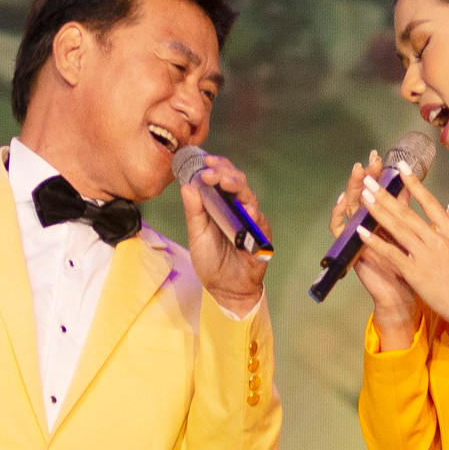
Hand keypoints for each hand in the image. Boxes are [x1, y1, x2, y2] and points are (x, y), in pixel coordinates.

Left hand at [180, 154, 270, 315]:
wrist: (224, 288)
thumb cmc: (212, 260)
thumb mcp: (197, 233)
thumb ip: (194, 210)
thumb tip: (187, 185)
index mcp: (223, 204)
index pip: (223, 177)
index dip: (216, 166)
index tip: (204, 161)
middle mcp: (239, 209)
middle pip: (238, 182)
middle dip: (225, 173)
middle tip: (211, 172)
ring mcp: (251, 222)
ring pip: (249, 197)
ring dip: (238, 187)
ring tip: (226, 182)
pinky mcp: (261, 239)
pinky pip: (260, 225)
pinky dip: (255, 217)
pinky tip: (248, 211)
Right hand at [330, 151, 419, 351]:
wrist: (403, 300)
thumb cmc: (415, 275)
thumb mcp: (421, 245)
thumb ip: (421, 222)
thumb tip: (431, 200)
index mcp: (391, 226)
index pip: (387, 195)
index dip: (387, 178)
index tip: (390, 160)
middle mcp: (373, 229)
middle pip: (368, 196)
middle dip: (369, 178)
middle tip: (370, 160)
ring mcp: (360, 238)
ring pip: (352, 207)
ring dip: (352, 189)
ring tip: (356, 172)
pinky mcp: (351, 250)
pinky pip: (338, 230)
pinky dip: (338, 216)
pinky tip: (341, 201)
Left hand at [358, 167, 448, 343]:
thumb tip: (447, 210)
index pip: (429, 202)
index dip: (414, 184)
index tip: (401, 167)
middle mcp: (437, 239)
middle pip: (407, 212)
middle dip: (386, 194)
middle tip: (370, 179)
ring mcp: (425, 255)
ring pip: (397, 228)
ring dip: (377, 210)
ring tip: (363, 196)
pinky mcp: (414, 272)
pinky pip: (390, 253)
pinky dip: (374, 241)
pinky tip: (360, 231)